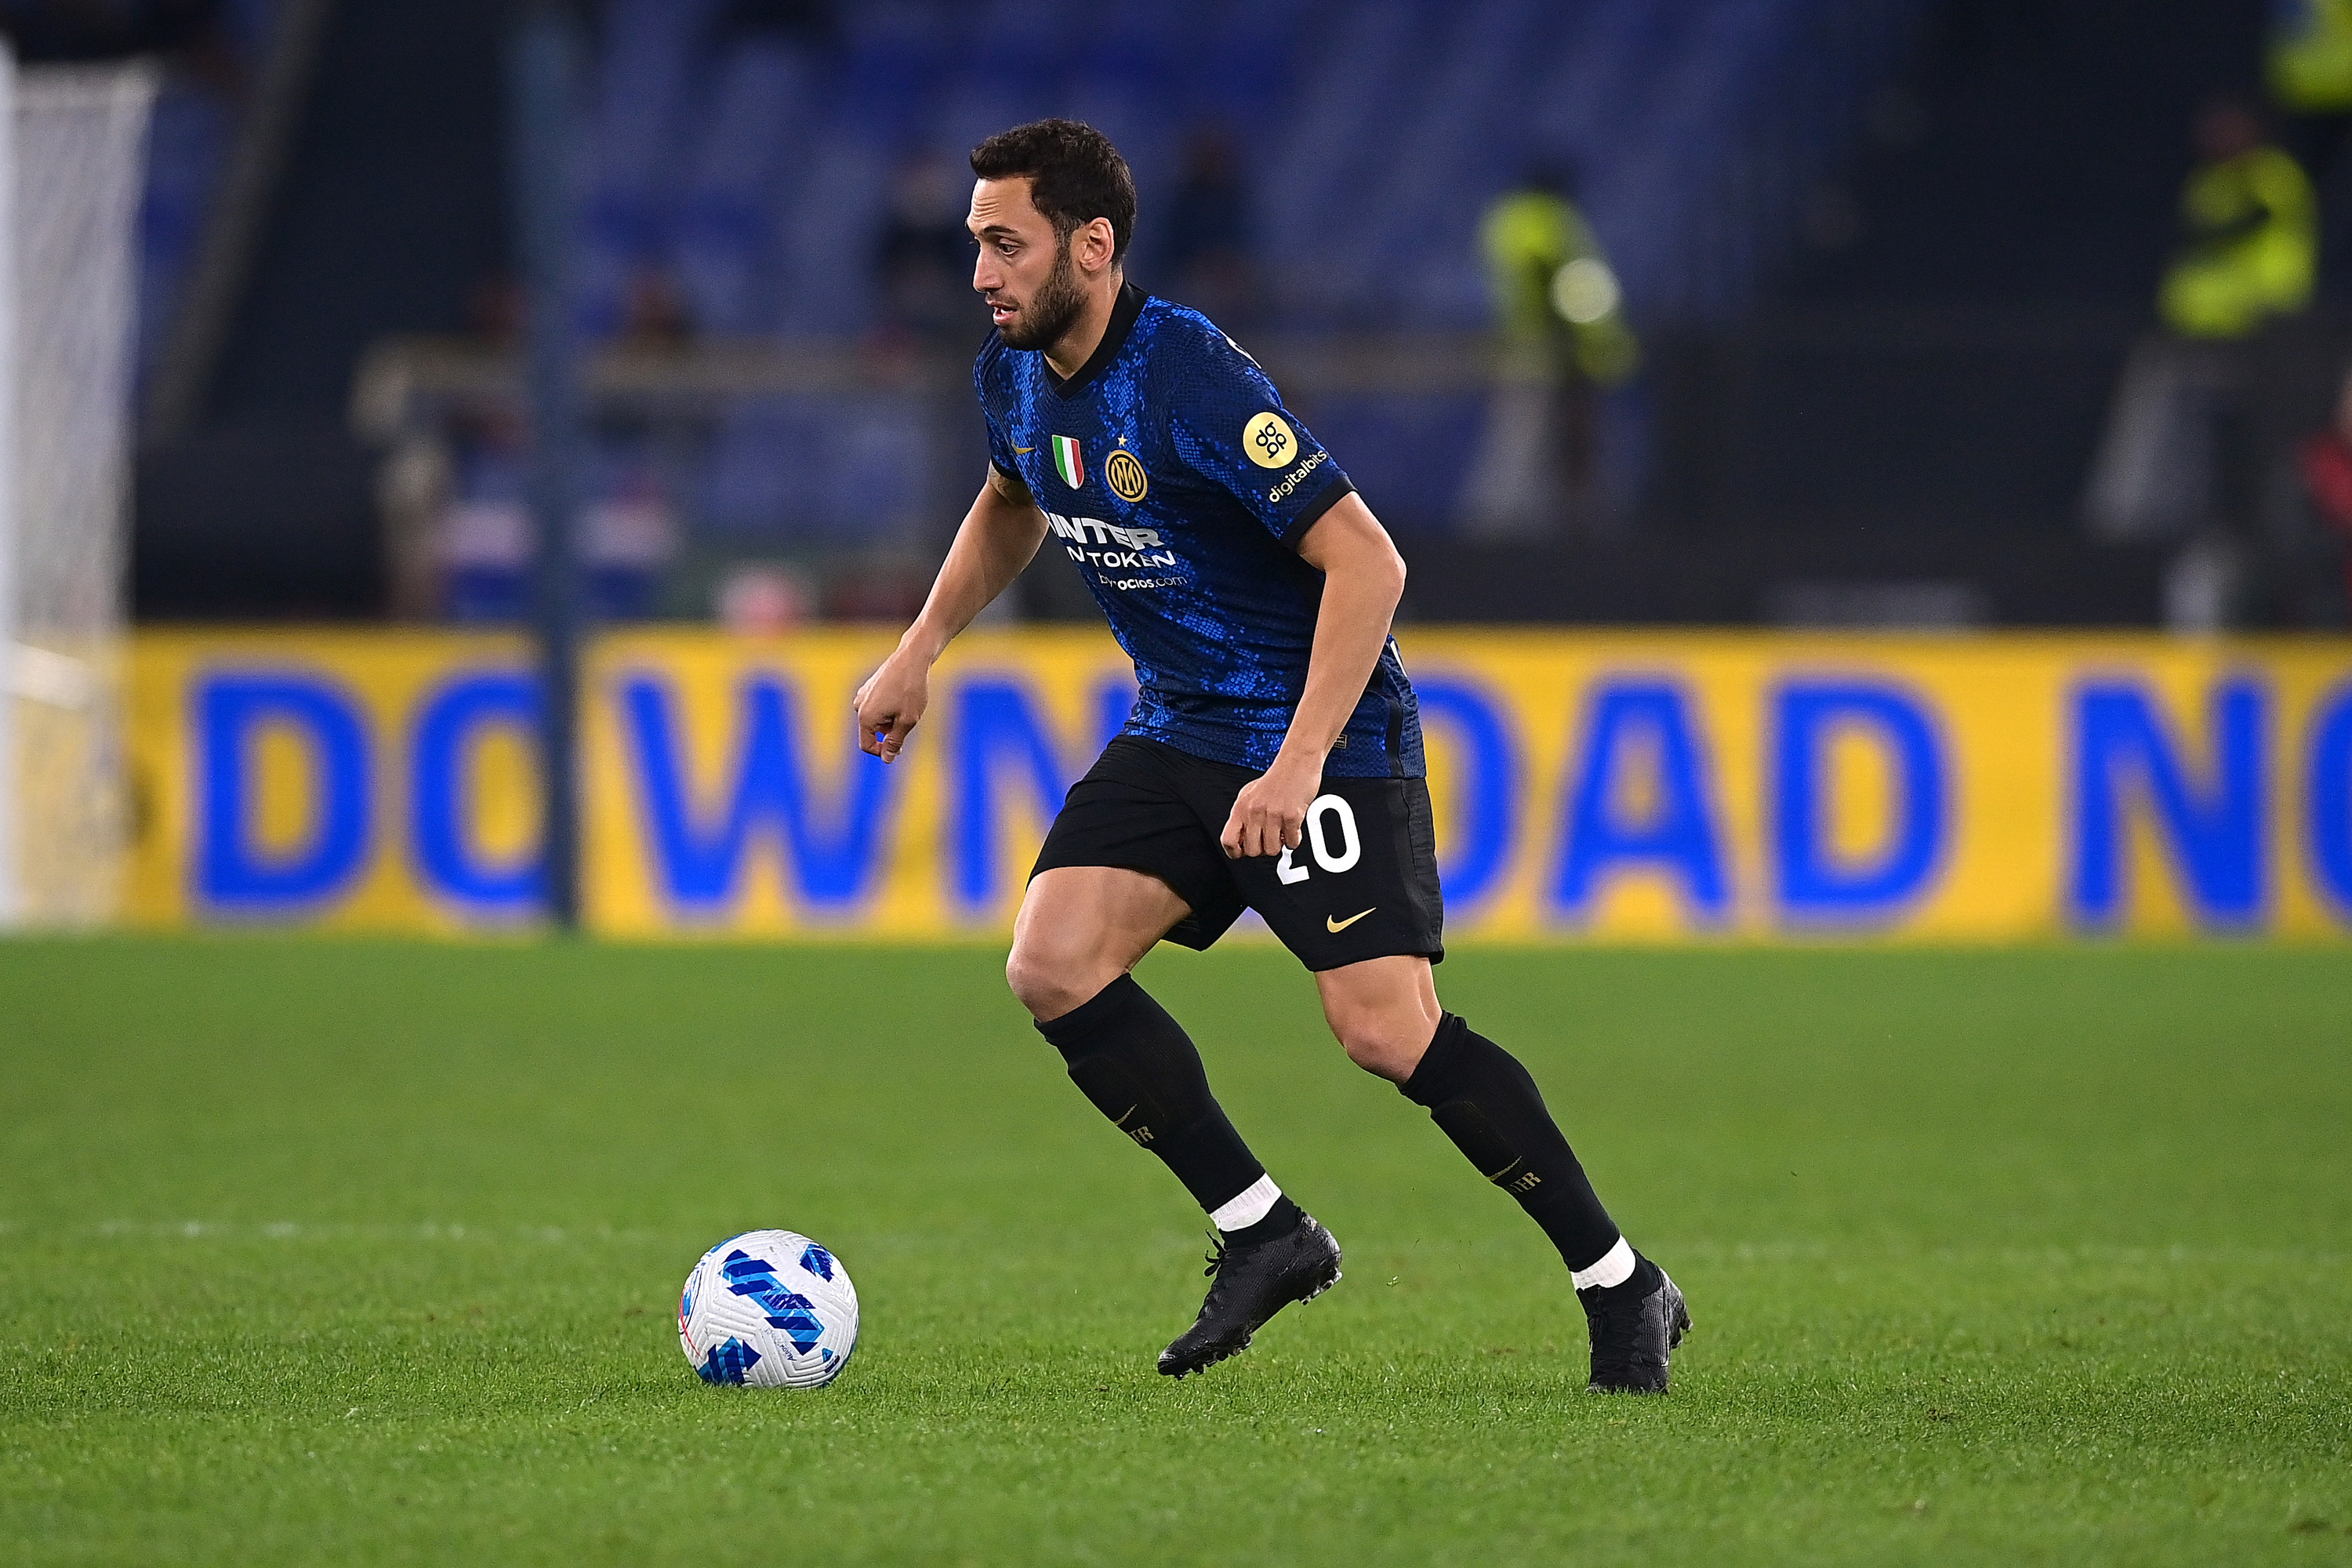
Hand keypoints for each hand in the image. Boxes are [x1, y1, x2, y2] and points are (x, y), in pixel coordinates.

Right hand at [853, 648, 929, 762]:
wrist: (912, 658)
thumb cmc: (911, 690)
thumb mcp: (907, 721)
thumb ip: (895, 741)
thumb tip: (886, 759)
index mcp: (865, 717)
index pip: (867, 745)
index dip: (883, 752)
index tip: (899, 748)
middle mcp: (859, 706)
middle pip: (872, 732)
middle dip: (889, 733)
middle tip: (909, 722)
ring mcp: (862, 695)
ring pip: (876, 719)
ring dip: (890, 721)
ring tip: (908, 708)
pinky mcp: (869, 687)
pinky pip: (877, 707)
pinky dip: (889, 709)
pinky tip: (903, 698)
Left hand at [1220, 754, 1319, 858]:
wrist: (1297, 762)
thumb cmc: (1275, 779)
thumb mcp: (1249, 795)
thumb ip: (1243, 816)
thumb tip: (1241, 840)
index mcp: (1241, 807)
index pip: (1228, 840)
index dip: (1234, 852)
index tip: (1242, 853)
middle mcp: (1254, 812)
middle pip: (1252, 851)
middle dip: (1262, 850)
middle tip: (1269, 840)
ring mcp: (1273, 815)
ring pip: (1272, 850)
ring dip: (1279, 845)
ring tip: (1282, 833)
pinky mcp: (1292, 816)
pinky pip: (1291, 843)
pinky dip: (1294, 840)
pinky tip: (1294, 829)